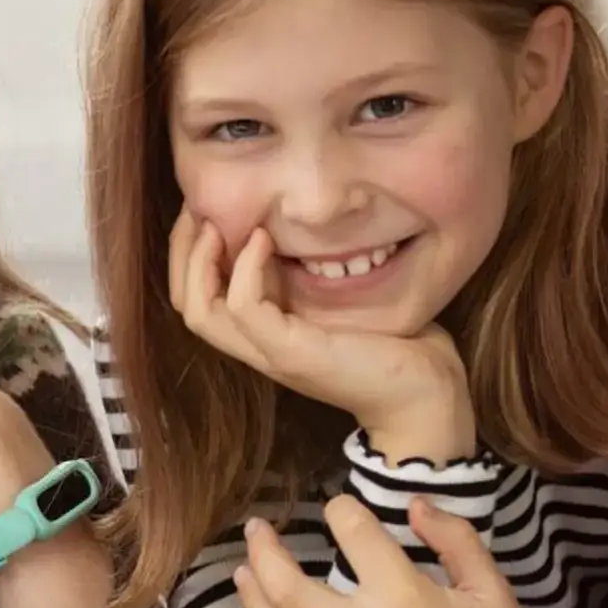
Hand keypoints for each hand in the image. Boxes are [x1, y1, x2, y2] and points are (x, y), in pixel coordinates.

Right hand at [169, 210, 473, 461]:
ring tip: (218, 225)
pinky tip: (265, 240)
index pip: (198, 301)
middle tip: (196, 210)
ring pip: (199, 310)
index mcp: (264, 338)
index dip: (189, 257)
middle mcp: (257, 349)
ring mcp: (270, 354)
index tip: (205, 213)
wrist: (425, 397)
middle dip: (181, 252)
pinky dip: (246, 269)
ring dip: (200, 260)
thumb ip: (316, 279)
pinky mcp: (291, 352)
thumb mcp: (345, 304)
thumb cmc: (397, 350)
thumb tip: (307, 233)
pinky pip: (244, 307)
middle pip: (186, 305)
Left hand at [225, 496, 533, 607]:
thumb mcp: (494, 594)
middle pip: (289, 588)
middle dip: (265, 551)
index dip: (342, 512)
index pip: (355, 536)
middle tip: (256, 530)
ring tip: (244, 574)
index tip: (339, 509)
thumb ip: (457, 542)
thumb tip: (415, 505)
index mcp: (402, 599)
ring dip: (253, 601)